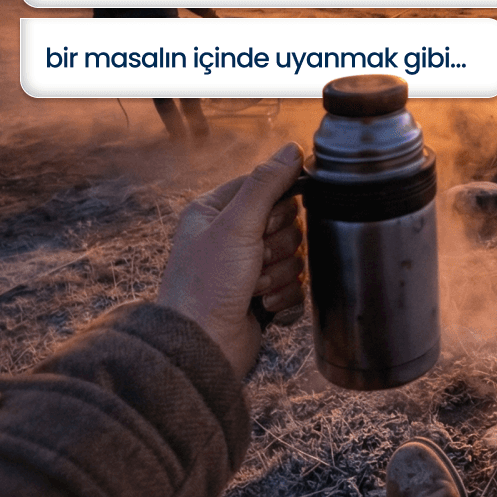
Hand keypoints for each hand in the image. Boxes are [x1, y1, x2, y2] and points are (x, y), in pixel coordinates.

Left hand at [158, 143, 305, 377]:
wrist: (200, 346)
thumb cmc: (206, 285)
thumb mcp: (235, 225)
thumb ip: (266, 184)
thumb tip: (293, 149)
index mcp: (215, 211)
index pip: (265, 186)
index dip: (275, 206)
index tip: (265, 224)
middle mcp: (231, 236)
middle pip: (287, 222)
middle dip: (277, 246)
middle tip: (254, 260)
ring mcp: (247, 268)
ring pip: (294, 255)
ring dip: (279, 274)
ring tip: (253, 288)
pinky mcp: (262, 295)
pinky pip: (295, 285)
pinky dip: (283, 297)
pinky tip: (261, 305)